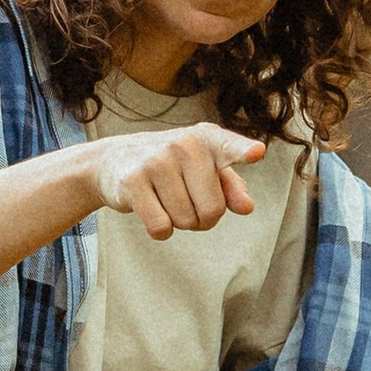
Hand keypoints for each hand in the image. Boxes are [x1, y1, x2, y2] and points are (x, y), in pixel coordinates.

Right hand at [92, 119, 264, 241]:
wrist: (114, 160)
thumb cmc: (172, 168)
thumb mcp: (203, 170)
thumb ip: (230, 187)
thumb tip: (247, 206)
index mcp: (207, 139)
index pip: (230, 147)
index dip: (244, 152)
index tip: (257, 153)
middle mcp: (183, 145)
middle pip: (212, 209)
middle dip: (202, 218)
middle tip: (186, 201)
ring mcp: (156, 161)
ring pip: (185, 221)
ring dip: (178, 223)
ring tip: (165, 200)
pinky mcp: (132, 182)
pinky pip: (161, 227)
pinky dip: (160, 230)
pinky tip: (151, 210)